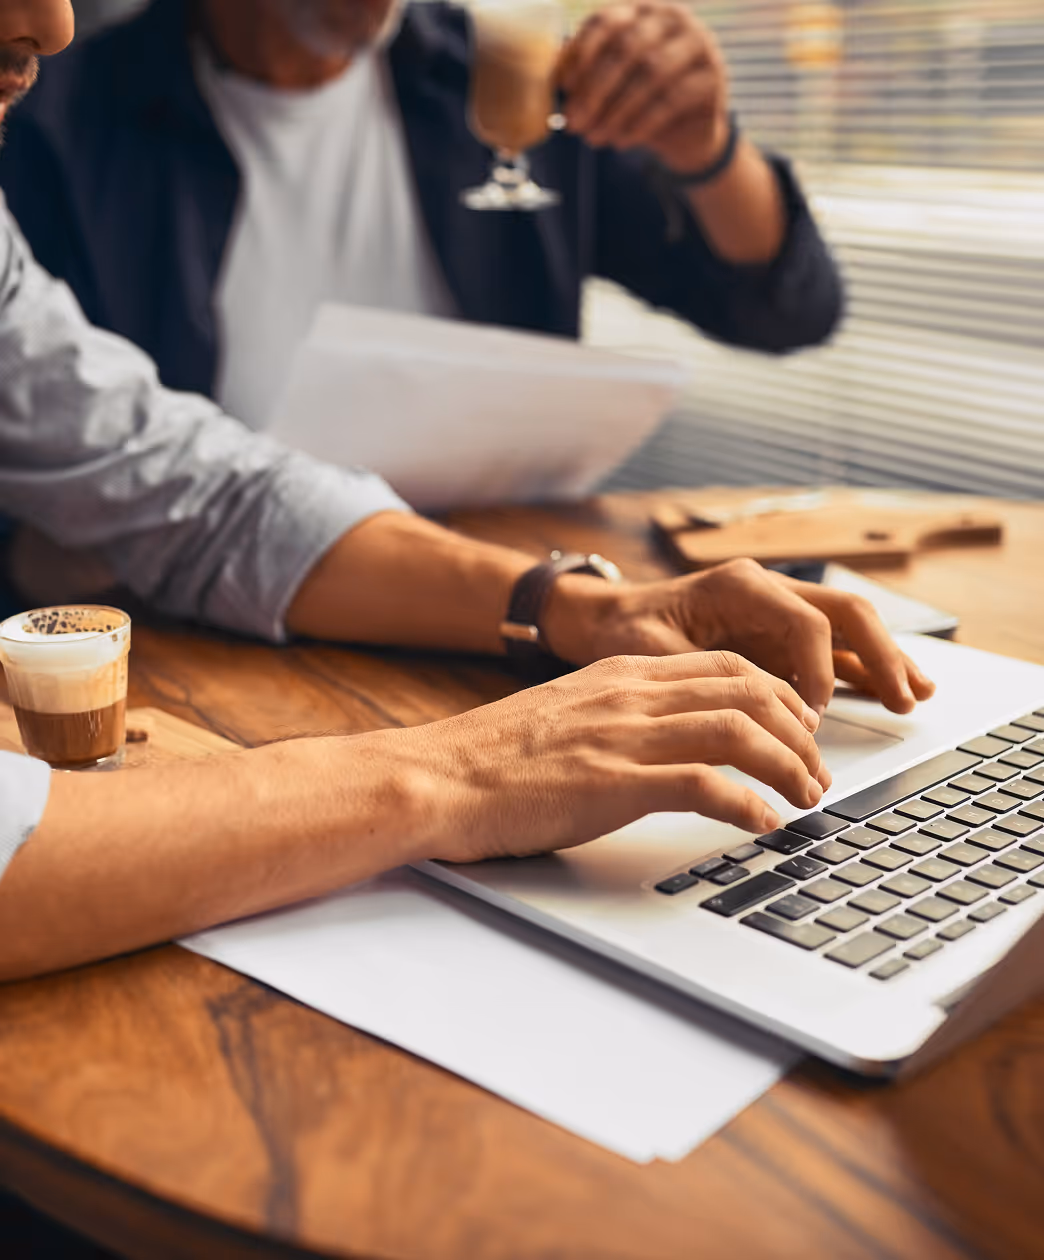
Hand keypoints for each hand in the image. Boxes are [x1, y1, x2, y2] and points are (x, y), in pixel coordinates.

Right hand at [399, 651, 829, 863]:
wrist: (436, 777)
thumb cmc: (491, 757)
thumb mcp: (565, 712)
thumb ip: (616, 713)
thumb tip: (662, 740)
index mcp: (621, 672)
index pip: (726, 664)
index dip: (778, 694)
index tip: (798, 727)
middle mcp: (631, 693)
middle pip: (748, 689)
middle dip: (799, 729)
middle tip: (817, 769)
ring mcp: (623, 735)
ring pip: (739, 730)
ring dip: (788, 765)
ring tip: (807, 797)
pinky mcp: (613, 783)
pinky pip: (704, 784)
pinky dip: (747, 804)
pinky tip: (762, 824)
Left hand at [542, 558, 935, 715]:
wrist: (608, 618)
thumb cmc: (624, 631)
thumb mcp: (650, 651)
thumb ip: (699, 672)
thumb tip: (751, 709)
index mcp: (740, 586)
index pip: (805, 619)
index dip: (820, 666)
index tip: (817, 712)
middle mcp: (768, 591)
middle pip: (845, 614)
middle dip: (880, 654)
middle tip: (904, 696)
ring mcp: (779, 612)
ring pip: (849, 630)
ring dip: (884, 661)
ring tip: (917, 695)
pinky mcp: (781, 637)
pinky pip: (834, 651)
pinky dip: (863, 671)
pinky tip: (891, 692)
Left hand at [557, 1, 730, 172]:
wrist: (687, 134)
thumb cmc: (640, 103)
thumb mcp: (611, 85)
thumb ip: (587, 74)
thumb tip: (553, 81)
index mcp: (642, 11)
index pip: (606, 20)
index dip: (582, 53)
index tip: (563, 89)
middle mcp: (673, 18)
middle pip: (627, 47)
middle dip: (596, 90)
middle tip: (575, 124)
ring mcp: (698, 44)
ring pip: (650, 74)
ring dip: (616, 111)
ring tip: (594, 138)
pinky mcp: (713, 77)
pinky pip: (672, 100)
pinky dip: (641, 124)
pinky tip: (621, 142)